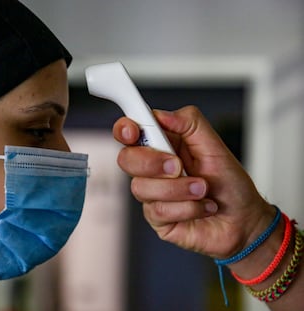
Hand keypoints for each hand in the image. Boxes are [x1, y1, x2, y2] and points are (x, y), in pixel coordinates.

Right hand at [112, 105, 274, 258]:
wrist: (244, 221)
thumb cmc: (231, 185)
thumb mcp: (216, 147)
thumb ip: (190, 123)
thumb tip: (162, 114)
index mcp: (163, 145)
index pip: (130, 132)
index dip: (125, 129)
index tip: (133, 131)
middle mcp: (153, 169)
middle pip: (126, 159)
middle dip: (152, 162)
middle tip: (179, 166)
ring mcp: (153, 194)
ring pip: (142, 187)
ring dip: (179, 189)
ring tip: (203, 190)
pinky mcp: (157, 218)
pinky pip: (158, 211)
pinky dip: (187, 208)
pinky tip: (201, 208)